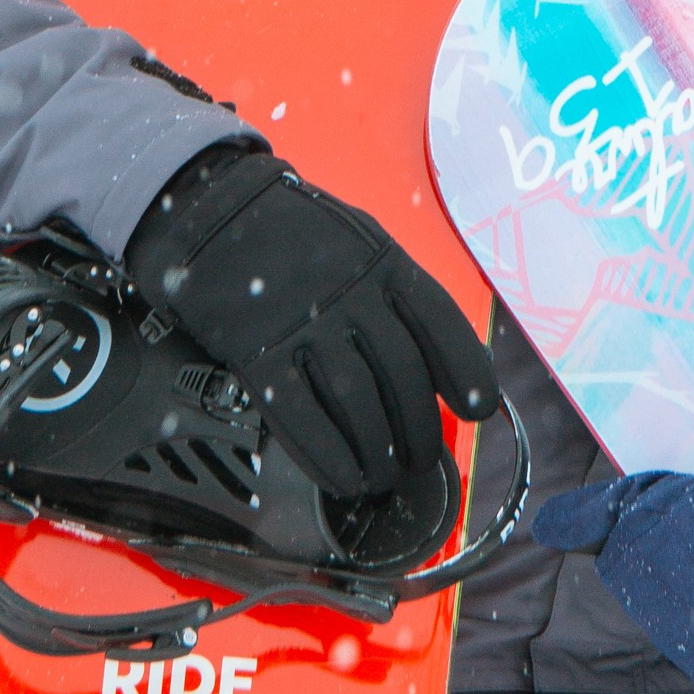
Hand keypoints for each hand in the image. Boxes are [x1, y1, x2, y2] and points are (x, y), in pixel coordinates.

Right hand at [125, 146, 495, 497]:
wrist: (214, 215)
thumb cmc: (296, 233)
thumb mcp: (358, 239)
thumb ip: (394, 291)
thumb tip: (436, 358)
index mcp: (381, 263)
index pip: (439, 322)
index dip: (465, 371)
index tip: (478, 409)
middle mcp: (350, 297)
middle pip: (401, 376)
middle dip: (418, 428)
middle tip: (421, 458)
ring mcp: (303, 327)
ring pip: (357, 404)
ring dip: (378, 451)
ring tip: (385, 476)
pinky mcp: (258, 355)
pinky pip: (301, 417)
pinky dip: (328, 456)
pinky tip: (344, 478)